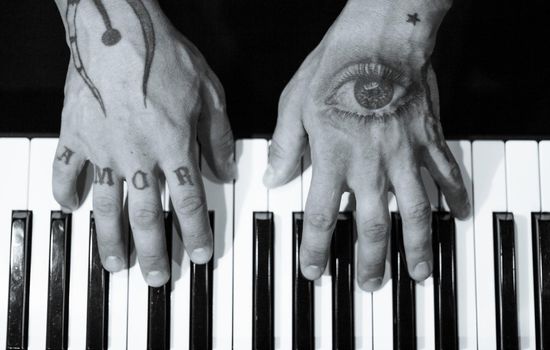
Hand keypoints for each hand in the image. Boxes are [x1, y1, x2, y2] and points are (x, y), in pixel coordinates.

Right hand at [52, 0, 233, 286]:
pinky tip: (68, 206)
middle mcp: (138, 155)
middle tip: (156, 278)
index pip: (189, 202)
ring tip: (115, 263)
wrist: (118, 27)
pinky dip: (66, 189)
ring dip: (112, 238)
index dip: (196, 233)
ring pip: (108, 205)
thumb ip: (217, 137)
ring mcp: (102, 148)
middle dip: (154, 251)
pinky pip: (67, 169)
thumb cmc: (164, 56)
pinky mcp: (75, 134)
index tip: (200, 256)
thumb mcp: (207, 94)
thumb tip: (227, 171)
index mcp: (173, 146)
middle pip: (147, 216)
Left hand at [264, 0, 468, 290]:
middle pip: (373, 224)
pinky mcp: (430, 139)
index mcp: (334, 155)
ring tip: (419, 270)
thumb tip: (275, 178)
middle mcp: (371, 162)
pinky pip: (447, 173)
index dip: (316, 247)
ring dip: (417, 244)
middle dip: (371, 260)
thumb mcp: (295, 103)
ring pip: (415, 210)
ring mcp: (405, 154)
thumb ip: (286, 145)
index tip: (314, 269)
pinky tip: (459, 213)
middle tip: (371, 285)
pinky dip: (456, 195)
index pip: (323, 214)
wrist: (380, 38)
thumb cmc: (336, 66)